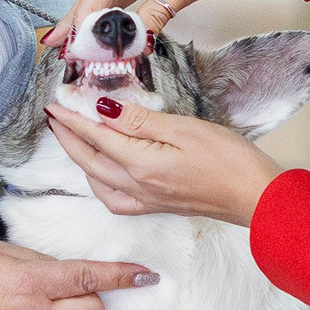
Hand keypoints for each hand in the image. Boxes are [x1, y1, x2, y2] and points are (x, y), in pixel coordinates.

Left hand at [43, 99, 281, 226]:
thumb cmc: (229, 161)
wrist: (255, 198)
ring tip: (72, 138)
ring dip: (79, 158)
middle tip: (54, 116)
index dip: (72, 119)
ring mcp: (144, 200)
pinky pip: (112, 198)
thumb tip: (104, 110)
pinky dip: (97, 181)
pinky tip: (100, 172)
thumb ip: (140, 121)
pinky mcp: (155, 206)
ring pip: (96, 180)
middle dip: (67, 137)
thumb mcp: (185, 129)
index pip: (95, 137)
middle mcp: (136, 187)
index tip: (54, 103)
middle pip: (88, 160)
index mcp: (140, 164)